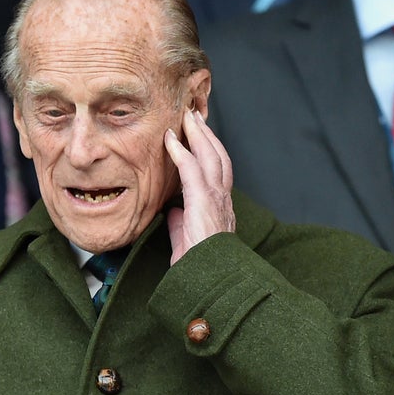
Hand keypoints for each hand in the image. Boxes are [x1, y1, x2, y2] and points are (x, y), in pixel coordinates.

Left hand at [164, 109, 234, 264]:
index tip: (199, 136)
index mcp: (219, 207)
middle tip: (195, 116)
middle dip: (207, 134)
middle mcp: (222, 199)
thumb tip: (172, 212)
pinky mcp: (203, 201)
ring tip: (187, 117)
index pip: (217, 172)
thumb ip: (180, 223)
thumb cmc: (199, 264)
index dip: (209, 152)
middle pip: (218, 157)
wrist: (210, 278)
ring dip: (198, 134)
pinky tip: (171, 138)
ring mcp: (216, 198)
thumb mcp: (186, 239)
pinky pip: (191, 169)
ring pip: (210, 156)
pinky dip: (181, 151)